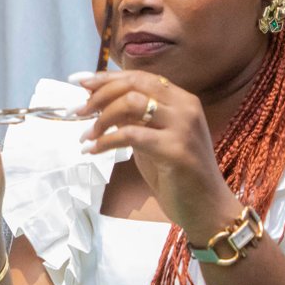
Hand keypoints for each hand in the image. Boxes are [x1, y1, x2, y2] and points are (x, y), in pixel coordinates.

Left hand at [75, 71, 241, 243]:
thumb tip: (99, 102)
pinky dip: (106, 141)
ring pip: (131, 103)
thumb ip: (133, 118)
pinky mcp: (176, 149)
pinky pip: (131, 135)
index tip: (79, 82)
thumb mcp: (152, 139)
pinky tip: (93, 150)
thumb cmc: (177, 174)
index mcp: (182, 100)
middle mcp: (185, 107)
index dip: (106, 77)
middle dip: (99, 94)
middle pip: (134, 84)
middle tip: (78, 111)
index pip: (139, 77)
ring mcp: (183, 127)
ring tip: (86, 135)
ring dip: (101, 118)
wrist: (206, 207)